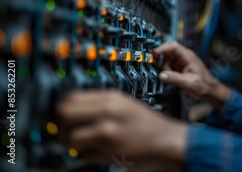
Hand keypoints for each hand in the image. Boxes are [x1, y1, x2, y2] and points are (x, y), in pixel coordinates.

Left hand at [57, 89, 186, 170]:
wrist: (167, 141)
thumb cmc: (148, 124)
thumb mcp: (125, 104)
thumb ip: (101, 104)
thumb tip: (73, 109)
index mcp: (111, 98)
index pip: (71, 97)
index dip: (63, 107)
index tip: (65, 115)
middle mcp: (106, 113)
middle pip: (64, 114)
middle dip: (62, 125)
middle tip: (69, 130)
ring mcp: (106, 133)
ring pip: (69, 138)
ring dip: (71, 144)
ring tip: (82, 144)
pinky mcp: (107, 153)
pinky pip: (83, 155)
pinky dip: (86, 156)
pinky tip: (97, 152)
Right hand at [152, 41, 229, 109]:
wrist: (210, 91)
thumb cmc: (204, 85)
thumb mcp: (188, 83)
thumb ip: (175, 79)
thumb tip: (162, 75)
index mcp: (188, 57)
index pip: (173, 46)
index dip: (162, 48)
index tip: (154, 53)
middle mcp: (185, 57)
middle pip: (169, 50)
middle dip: (161, 56)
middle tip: (155, 62)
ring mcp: (182, 61)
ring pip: (168, 58)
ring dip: (164, 66)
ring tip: (169, 75)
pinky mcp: (180, 67)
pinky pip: (170, 64)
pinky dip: (167, 69)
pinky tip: (170, 77)